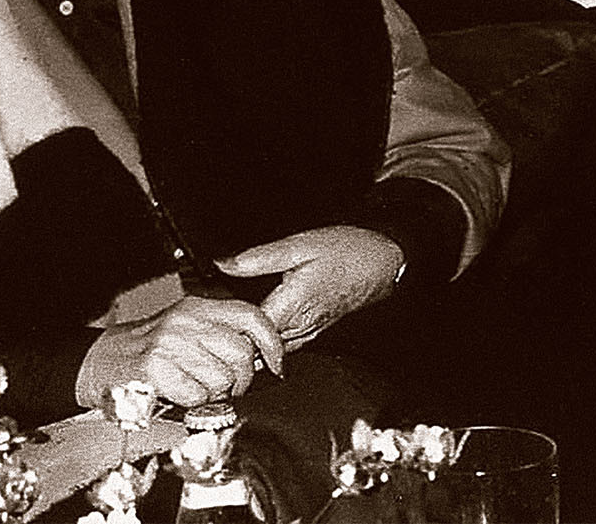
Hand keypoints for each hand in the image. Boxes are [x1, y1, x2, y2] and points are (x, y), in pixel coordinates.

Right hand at [92, 295, 284, 408]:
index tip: (276, 364)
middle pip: (241, 353)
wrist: (102, 360)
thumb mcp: (185, 327)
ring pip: (223, 379)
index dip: (271, 343)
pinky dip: (195, 402)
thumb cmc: (148, 349)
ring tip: (197, 387)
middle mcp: (185, 321)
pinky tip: (181, 392)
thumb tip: (262, 354)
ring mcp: (170, 343)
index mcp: (196, 307)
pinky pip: (199, 395)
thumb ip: (220, 333)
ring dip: (216, 393)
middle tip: (228, 385)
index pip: (250, 316)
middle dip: (242, 379)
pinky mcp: (157, 368)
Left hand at [216, 225, 405, 349]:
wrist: (385, 261)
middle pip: (258, 346)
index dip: (228, 330)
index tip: (210, 322)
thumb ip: (257, 258)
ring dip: (250, 340)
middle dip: (235, 338)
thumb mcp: (297, 246)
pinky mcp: (315, 329)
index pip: (251, 334)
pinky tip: (254, 326)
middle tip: (210, 326)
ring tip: (227, 328)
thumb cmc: (348, 251)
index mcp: (293, 306)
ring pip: (271, 348)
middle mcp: (301, 326)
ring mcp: (310, 331)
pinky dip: (267, 337)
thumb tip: (223, 262)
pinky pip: (285, 341)